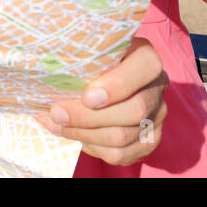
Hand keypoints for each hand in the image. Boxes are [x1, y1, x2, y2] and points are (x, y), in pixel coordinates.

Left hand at [40, 37, 168, 165]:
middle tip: (56, 113)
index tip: (87, 96)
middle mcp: (158, 86)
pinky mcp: (149, 140)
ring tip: (56, 124)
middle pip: (134, 110)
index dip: (118, 85)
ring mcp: (157, 115)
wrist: (106, 84)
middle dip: (89, 117)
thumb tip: (48, 80)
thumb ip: (80, 60)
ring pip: (123, 136)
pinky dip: (92, 148)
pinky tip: (75, 135)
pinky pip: (121, 154)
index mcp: (146, 58)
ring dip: (84, 134)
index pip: (145, 66)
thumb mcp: (91, 52)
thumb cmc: (93, 62)